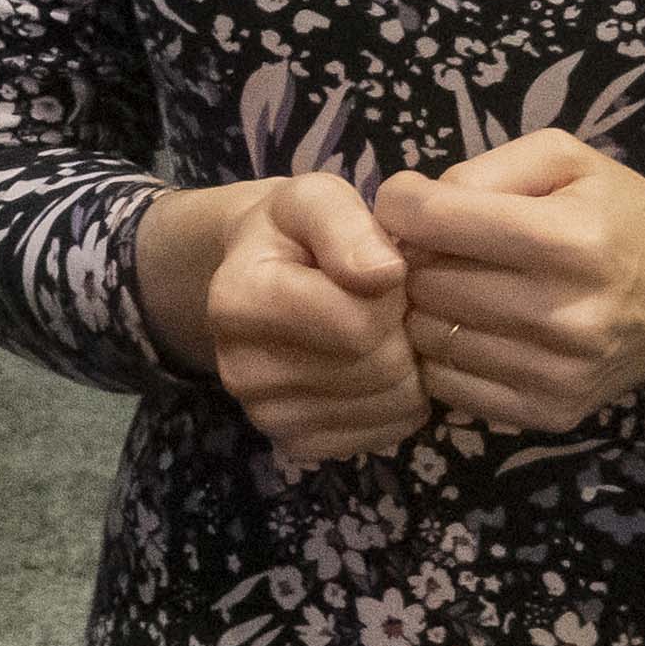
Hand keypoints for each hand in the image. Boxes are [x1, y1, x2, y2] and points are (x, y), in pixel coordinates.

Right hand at [173, 172, 426, 460]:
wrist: (264, 276)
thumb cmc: (296, 232)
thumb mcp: (316, 200)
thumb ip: (349, 225)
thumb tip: (384, 273)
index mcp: (237, 301)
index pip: (358, 322)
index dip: (392, 291)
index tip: (379, 269)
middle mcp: (240, 370)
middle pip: (379, 367)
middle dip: (401, 328)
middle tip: (382, 302)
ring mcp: (266, 416)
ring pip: (391, 404)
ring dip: (408, 364)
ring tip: (377, 330)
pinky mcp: (297, 445)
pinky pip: (387, 433)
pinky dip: (399, 401)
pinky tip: (374, 366)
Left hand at [372, 132, 644, 432]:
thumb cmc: (617, 216)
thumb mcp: (565, 160)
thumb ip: (483, 169)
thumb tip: (410, 205)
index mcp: (569, 239)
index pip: (431, 219)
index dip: (402, 204)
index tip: (412, 204)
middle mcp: (564, 313)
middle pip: (424, 282)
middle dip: (417, 259)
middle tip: (442, 250)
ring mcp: (557, 371)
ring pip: (427, 337)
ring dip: (426, 310)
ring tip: (458, 290)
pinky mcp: (549, 412)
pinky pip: (446, 386)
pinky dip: (444, 357)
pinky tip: (473, 332)